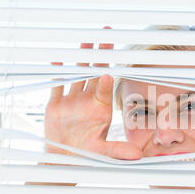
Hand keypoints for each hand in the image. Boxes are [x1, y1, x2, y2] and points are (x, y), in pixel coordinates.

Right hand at [44, 27, 141, 159]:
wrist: (64, 158)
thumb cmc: (87, 154)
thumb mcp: (104, 153)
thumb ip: (119, 151)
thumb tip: (139, 155)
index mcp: (101, 108)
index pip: (105, 89)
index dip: (106, 81)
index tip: (106, 73)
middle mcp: (88, 100)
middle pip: (94, 73)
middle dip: (100, 55)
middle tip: (106, 35)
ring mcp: (72, 100)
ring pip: (77, 74)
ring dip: (80, 58)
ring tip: (85, 41)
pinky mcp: (56, 104)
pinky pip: (57, 85)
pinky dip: (57, 73)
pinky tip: (58, 60)